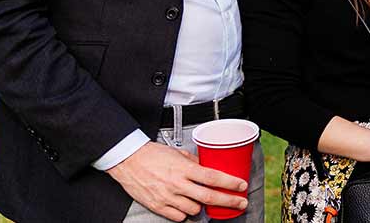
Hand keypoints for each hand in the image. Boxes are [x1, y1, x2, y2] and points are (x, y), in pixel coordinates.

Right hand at [105, 141, 247, 221]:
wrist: (127, 160)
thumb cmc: (151, 155)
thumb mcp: (177, 153)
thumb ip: (193, 161)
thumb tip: (206, 166)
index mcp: (184, 169)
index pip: (213, 178)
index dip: (230, 183)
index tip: (241, 186)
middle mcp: (177, 184)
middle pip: (209, 197)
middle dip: (229, 201)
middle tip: (240, 203)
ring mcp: (167, 196)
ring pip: (195, 210)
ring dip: (202, 207)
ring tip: (202, 200)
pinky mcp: (158, 206)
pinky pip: (178, 217)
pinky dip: (185, 214)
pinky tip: (186, 206)